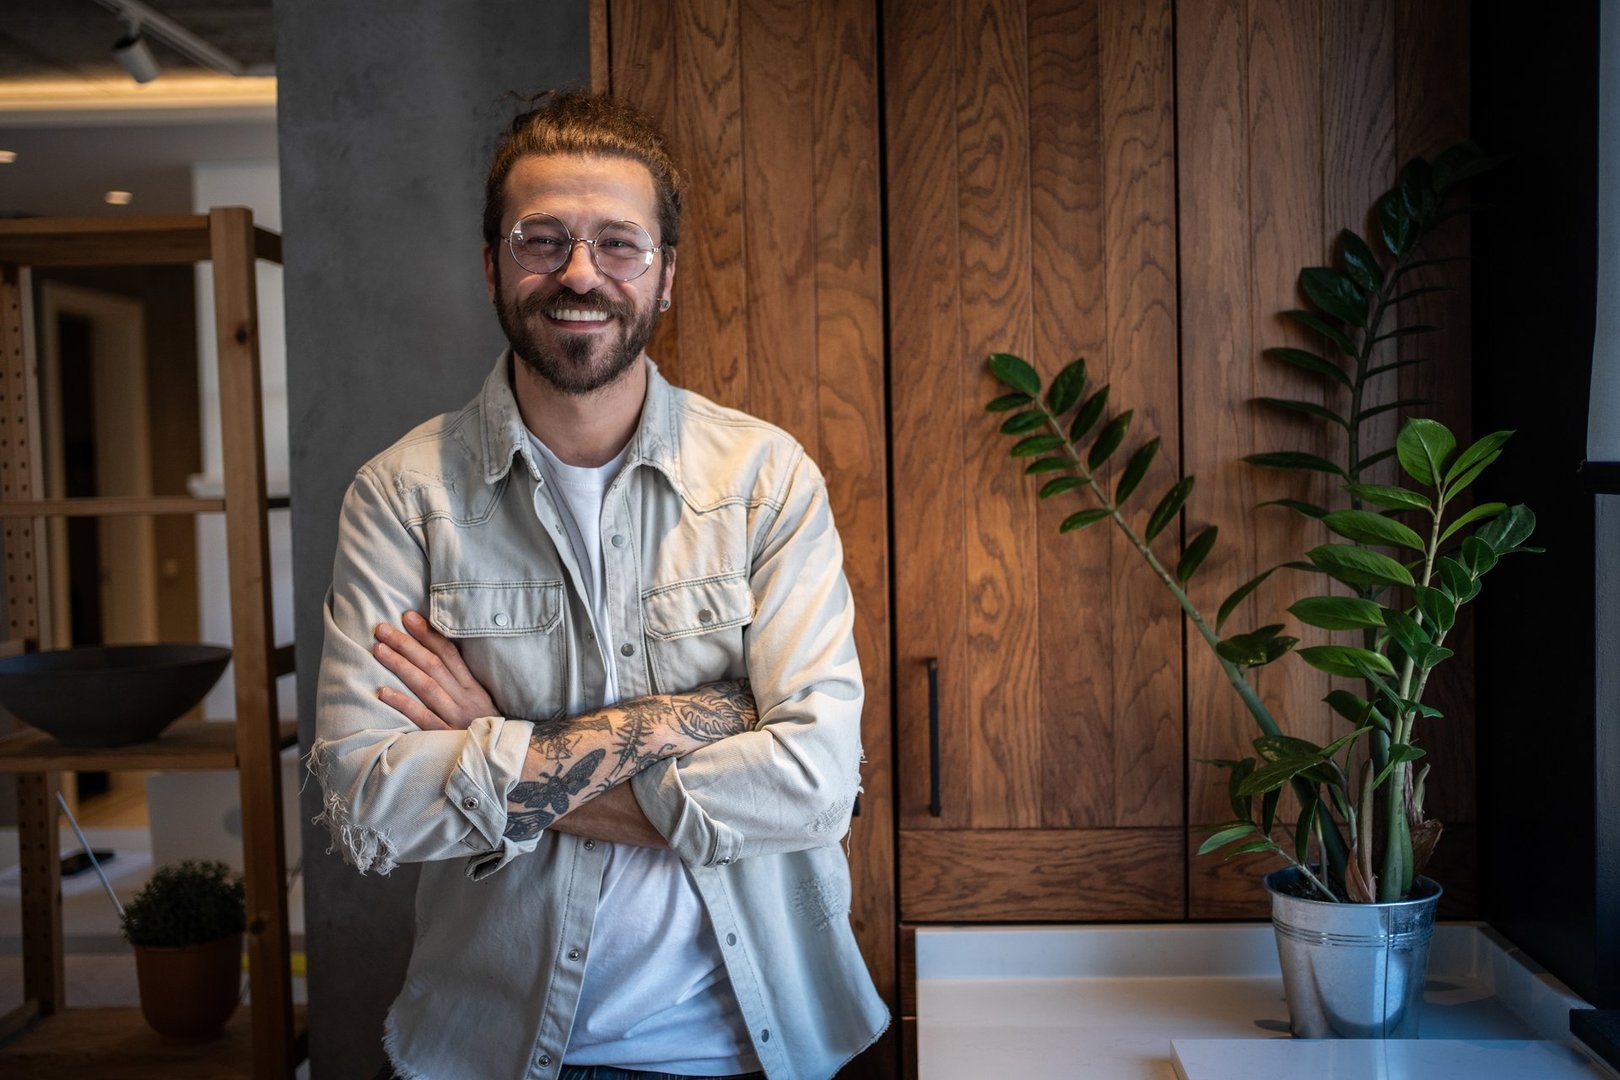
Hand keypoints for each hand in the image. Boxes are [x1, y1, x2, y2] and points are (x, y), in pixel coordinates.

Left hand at [373, 610, 498, 729]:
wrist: (506, 762)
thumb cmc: (489, 731)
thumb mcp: (482, 703)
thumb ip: (463, 683)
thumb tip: (436, 658)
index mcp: (475, 687)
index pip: (450, 653)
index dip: (428, 634)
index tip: (408, 617)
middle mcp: (466, 699)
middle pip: (433, 665)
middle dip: (407, 644)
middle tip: (383, 628)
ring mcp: (456, 718)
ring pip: (426, 686)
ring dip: (401, 665)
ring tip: (379, 649)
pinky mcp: (446, 738)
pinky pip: (423, 718)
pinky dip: (403, 704)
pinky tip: (383, 692)